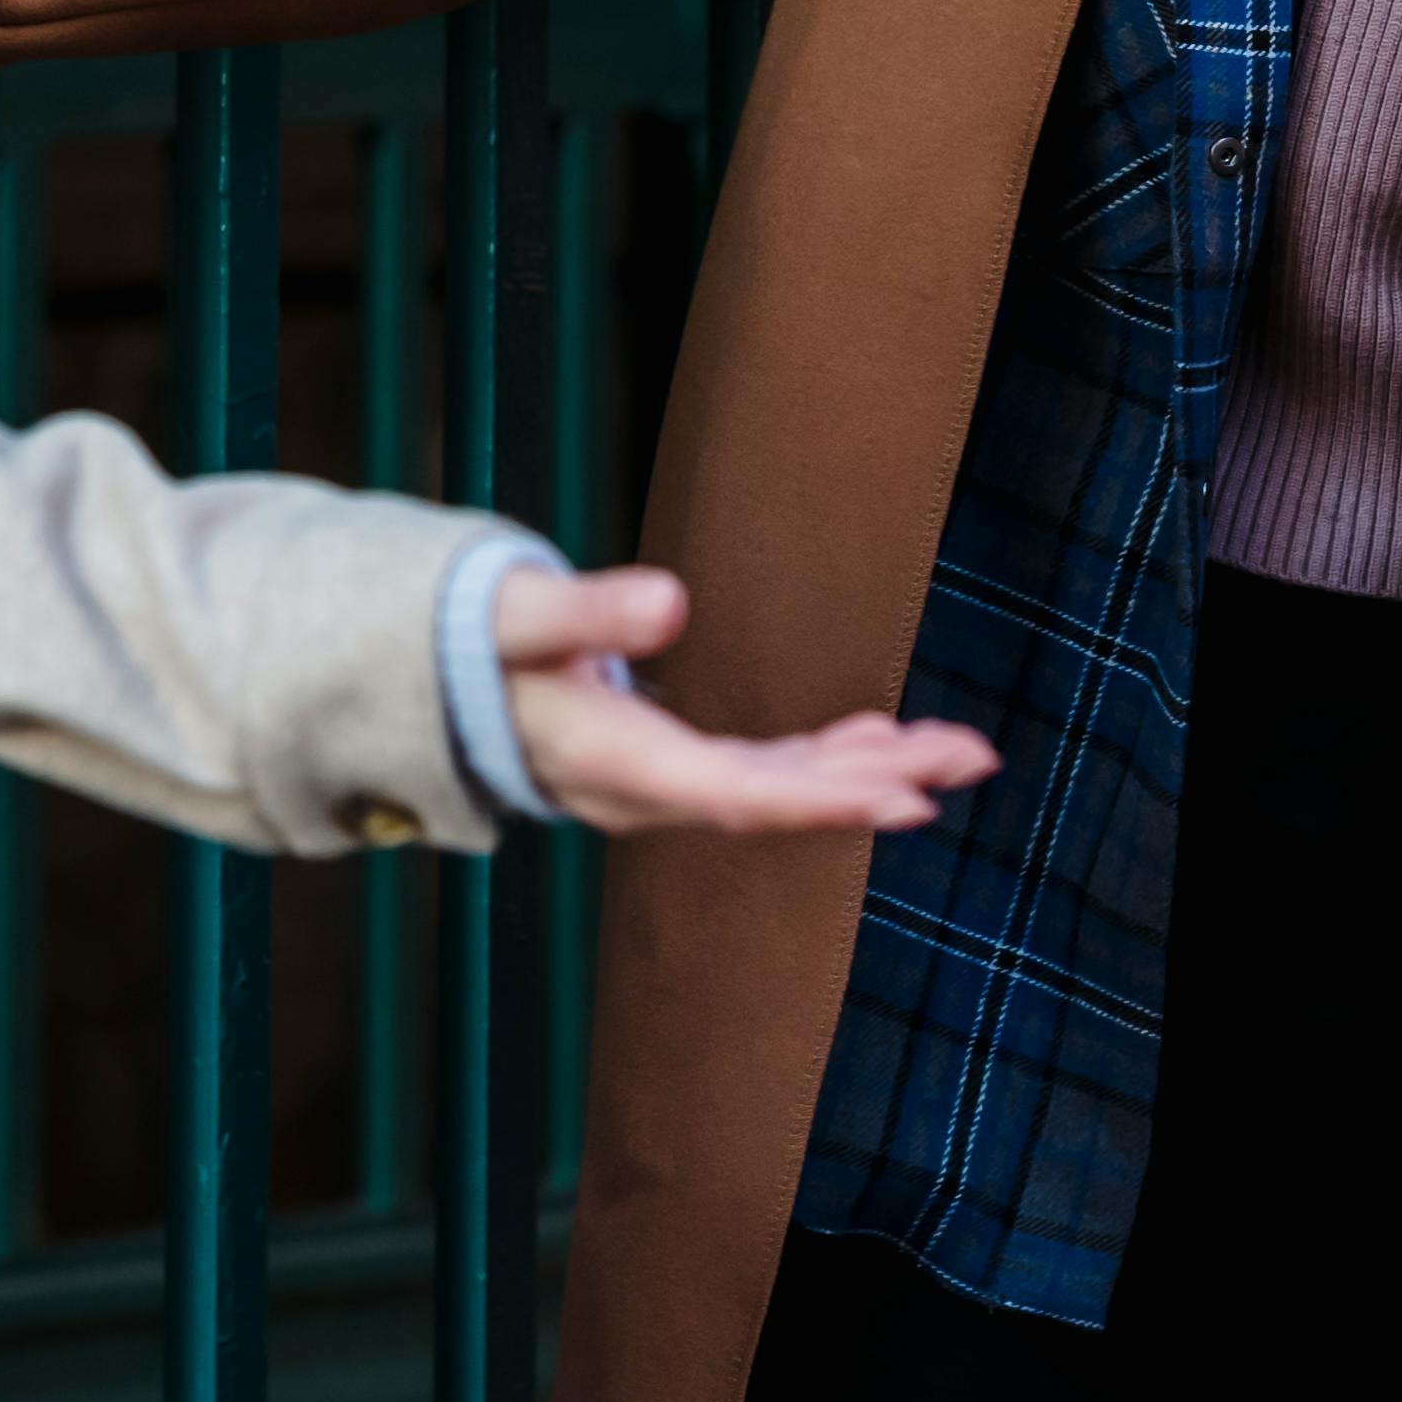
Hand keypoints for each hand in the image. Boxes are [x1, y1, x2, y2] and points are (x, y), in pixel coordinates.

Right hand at [494, 565, 999, 837]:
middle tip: (973, 758)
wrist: (427, 689)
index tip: (903, 798)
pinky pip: (759, 773)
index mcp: (615, 763)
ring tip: (956, 750)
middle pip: (779, 799)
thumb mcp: (514, 619)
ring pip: (779, 789)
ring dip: (867, 770)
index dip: (822, 798)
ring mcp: (662, 785)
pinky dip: (823, 758)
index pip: (735, 794)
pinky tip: (879, 740)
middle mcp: (648, 791)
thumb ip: (584, 614)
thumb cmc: (469, 645)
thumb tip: (669, 602)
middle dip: (878, 782)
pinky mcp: (667, 766)